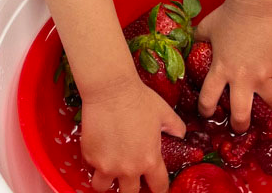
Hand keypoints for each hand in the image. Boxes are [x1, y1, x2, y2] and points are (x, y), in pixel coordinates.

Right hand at [81, 75, 186, 192]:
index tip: (156, 187)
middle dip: (131, 188)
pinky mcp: (90, 156)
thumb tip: (181, 135)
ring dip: (107, 180)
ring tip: (109, 169)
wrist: (110, 89)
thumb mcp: (164, 112)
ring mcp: (107, 164)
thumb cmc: (139, 98)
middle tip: (130, 179)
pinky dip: (95, 161)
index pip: (159, 187)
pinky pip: (92, 167)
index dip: (159, 189)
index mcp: (149, 160)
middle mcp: (128, 168)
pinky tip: (98, 148)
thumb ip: (175, 126)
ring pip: (103, 187)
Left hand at [194, 0, 271, 132]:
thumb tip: (188, 45)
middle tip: (239, 127)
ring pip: (269, 104)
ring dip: (267, 106)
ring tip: (264, 105)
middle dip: (239, 126)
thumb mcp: (206, 28)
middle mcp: (241, 78)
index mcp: (220, 69)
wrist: (254, 6)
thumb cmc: (227, 15)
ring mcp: (262, 74)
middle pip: (241, 115)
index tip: (207, 114)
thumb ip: (198, 40)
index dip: (206, 111)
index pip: (208, 100)